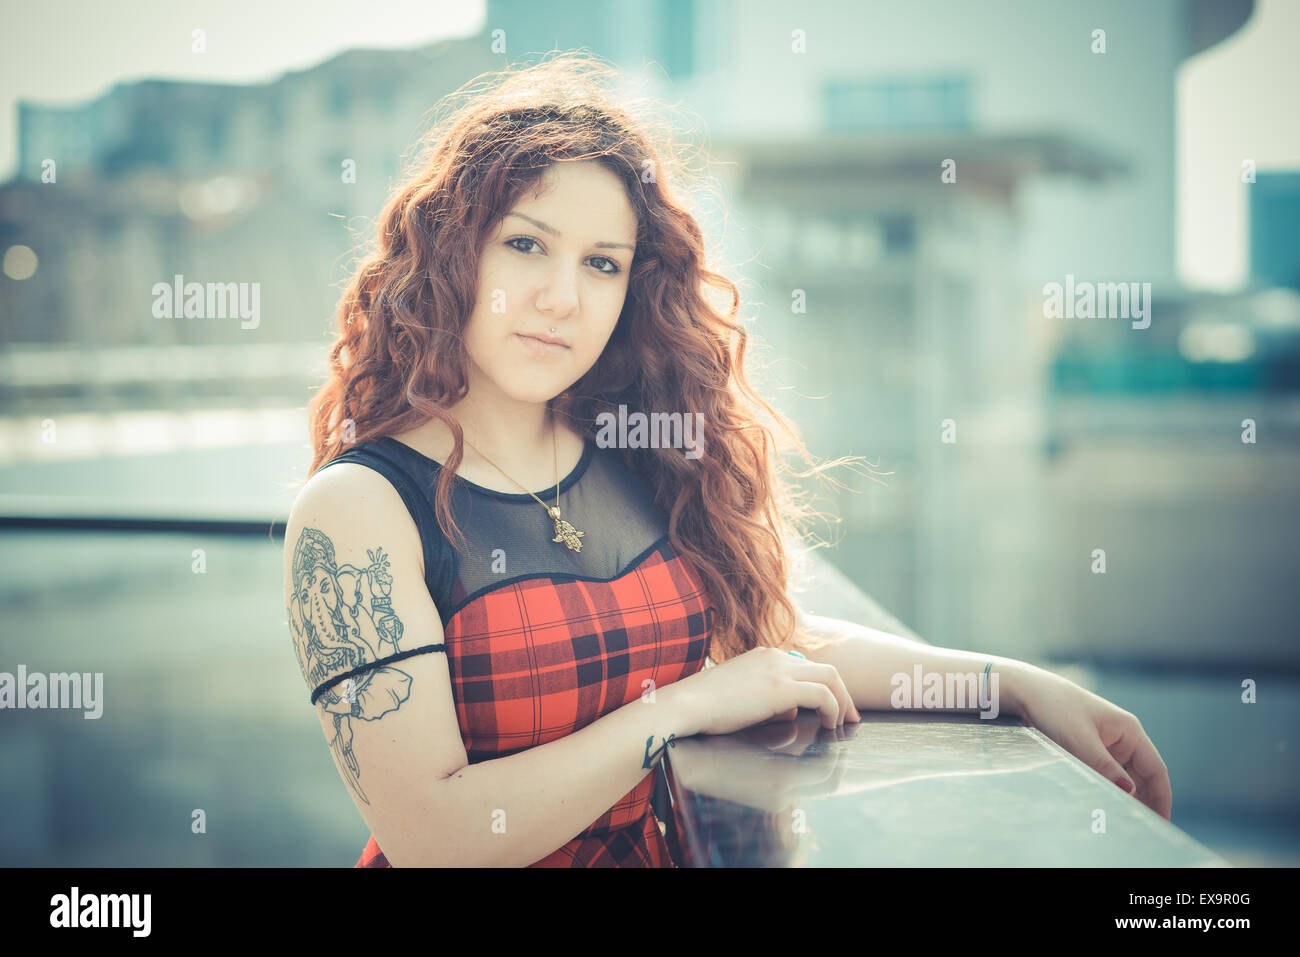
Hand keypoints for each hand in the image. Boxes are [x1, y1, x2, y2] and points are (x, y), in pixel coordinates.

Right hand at [675, 646, 860, 735]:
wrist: (686, 705)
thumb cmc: (706, 707)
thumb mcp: (741, 696)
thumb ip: (768, 699)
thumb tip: (788, 711)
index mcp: (764, 655)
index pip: (806, 666)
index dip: (824, 687)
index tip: (832, 707)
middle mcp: (775, 656)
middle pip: (826, 669)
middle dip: (844, 693)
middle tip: (850, 716)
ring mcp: (779, 670)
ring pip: (830, 678)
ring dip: (842, 702)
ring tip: (842, 724)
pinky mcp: (780, 689)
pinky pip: (822, 695)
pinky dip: (832, 710)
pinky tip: (829, 725)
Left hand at [1014, 665, 1172, 819]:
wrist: (1027, 691)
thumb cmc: (1054, 710)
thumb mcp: (1079, 741)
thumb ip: (1104, 767)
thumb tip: (1130, 792)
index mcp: (1129, 730)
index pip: (1156, 769)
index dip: (1162, 798)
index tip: (1162, 824)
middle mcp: (1123, 735)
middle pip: (1144, 775)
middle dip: (1147, 801)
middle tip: (1144, 830)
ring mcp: (1108, 740)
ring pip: (1127, 774)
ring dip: (1129, 796)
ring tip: (1127, 822)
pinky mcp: (1092, 744)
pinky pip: (1110, 771)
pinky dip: (1112, 787)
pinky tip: (1108, 803)